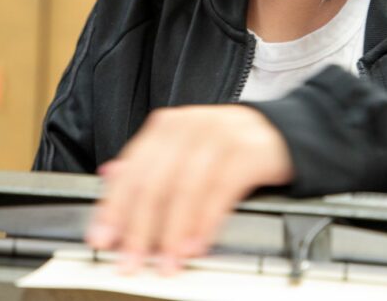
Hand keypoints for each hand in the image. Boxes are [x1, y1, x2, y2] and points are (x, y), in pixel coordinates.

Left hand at [85, 105, 293, 273]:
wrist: (282, 134)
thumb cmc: (229, 147)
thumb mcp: (187, 151)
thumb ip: (150, 164)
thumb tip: (108, 177)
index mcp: (168, 126)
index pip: (132, 169)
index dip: (114, 208)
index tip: (103, 239)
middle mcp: (191, 125)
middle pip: (155, 181)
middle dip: (139, 228)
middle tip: (132, 260)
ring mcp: (220, 135)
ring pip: (185, 189)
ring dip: (172, 232)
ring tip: (167, 261)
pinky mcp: (248, 150)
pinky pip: (220, 191)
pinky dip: (204, 223)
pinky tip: (196, 245)